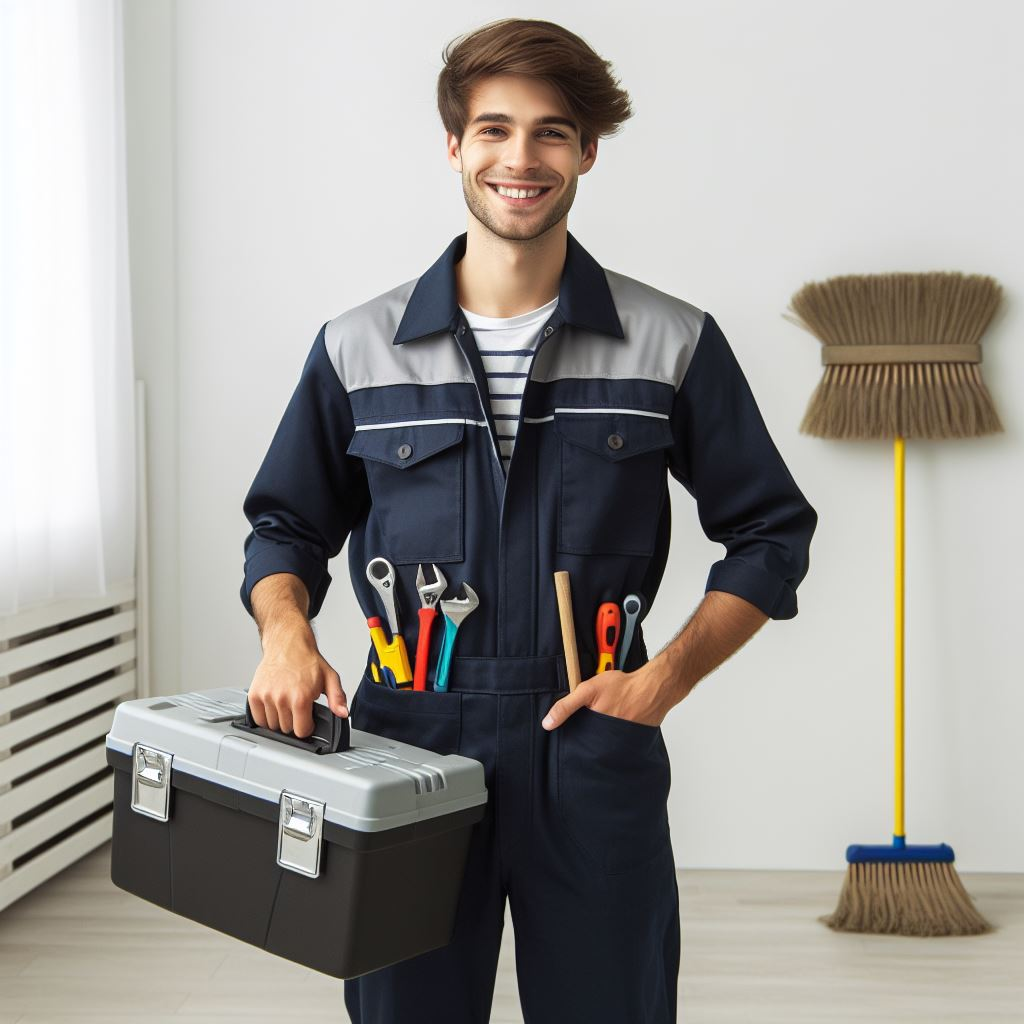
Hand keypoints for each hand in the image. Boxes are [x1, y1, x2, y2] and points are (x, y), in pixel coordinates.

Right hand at [247, 631, 347, 738]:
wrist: (287, 645)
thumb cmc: (307, 660)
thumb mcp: (330, 677)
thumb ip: (337, 698)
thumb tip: (343, 713)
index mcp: (300, 697)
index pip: (301, 731)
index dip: (307, 727)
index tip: (308, 719)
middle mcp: (281, 698)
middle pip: (287, 729)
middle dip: (294, 721)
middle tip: (298, 706)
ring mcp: (266, 697)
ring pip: (272, 725)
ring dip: (280, 719)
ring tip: (287, 703)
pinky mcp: (254, 694)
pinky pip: (258, 719)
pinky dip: (265, 716)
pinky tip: (275, 705)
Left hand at [540, 668, 676, 730]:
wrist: (653, 688)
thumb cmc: (623, 687)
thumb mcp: (588, 690)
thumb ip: (566, 706)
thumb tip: (547, 724)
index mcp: (594, 731)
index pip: (576, 743)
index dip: (570, 738)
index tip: (564, 736)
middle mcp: (607, 741)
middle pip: (589, 745)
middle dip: (584, 737)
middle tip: (587, 723)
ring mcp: (620, 742)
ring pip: (603, 743)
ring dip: (599, 736)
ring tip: (599, 722)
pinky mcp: (630, 739)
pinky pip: (617, 741)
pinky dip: (613, 734)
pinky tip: (613, 720)